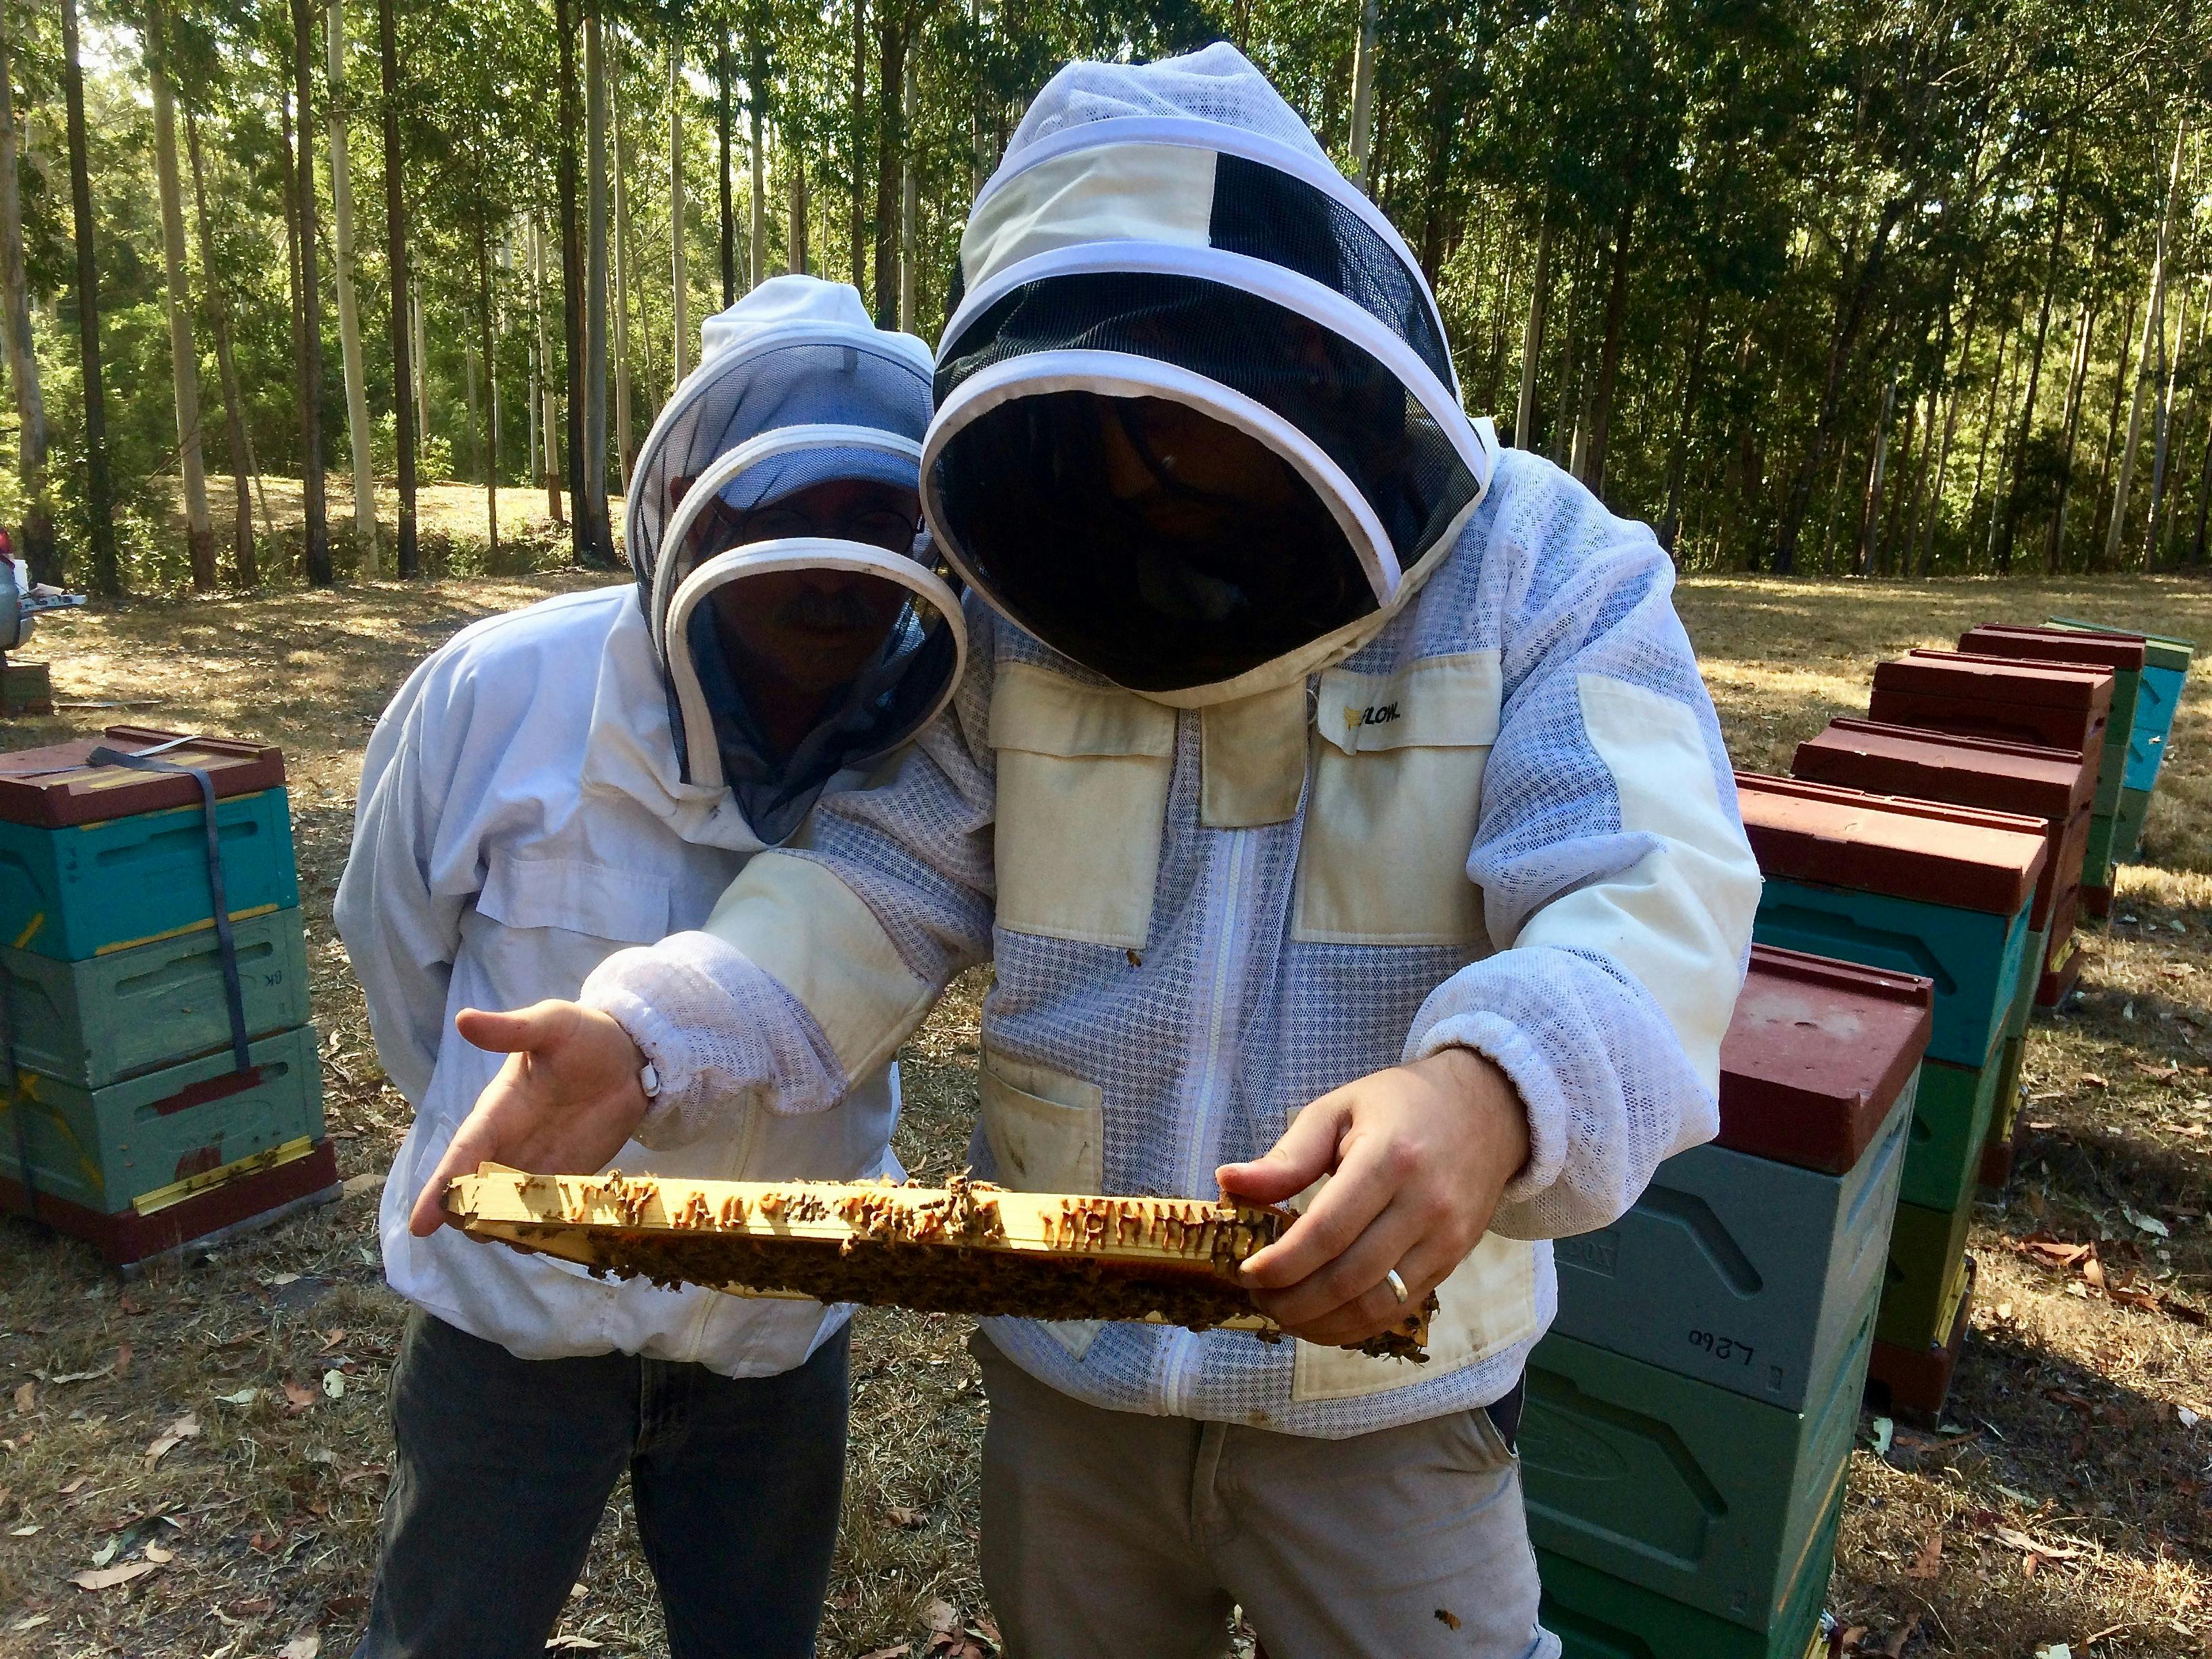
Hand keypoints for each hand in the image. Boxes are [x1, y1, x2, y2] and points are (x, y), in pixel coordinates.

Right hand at [408, 1001, 654, 1236]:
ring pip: (507, 1212)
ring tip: (518, 1240)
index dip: (439, 1190)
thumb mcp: (550, 1024)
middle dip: (471, 1217)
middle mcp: (510, 1147)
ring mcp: (539, 1167)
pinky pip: (547, 1215)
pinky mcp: (570, 1179)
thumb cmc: (584, 1034)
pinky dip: (540, 1233)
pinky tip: (545, 1244)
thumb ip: (512, 1029)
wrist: (632, 1053)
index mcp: (496, 1113)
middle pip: (475, 1195)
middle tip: (488, 1228)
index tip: (420, 1225)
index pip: (461, 1155)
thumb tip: (464, 1019)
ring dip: (506, 1230)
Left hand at [1218, 1048, 1529, 1347]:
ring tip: (1282, 1313)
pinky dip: (1354, 1326)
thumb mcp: (1338, 1110)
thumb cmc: (1400, 1105)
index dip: (1282, 1263)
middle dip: (1293, 1300)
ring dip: (1320, 1323)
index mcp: (1391, 1158)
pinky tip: (1321, 1319)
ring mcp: (1446, 1240)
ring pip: (1375, 1306)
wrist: (1488, 1111)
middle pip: (1349, 1278)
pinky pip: (1398, 1310)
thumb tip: (1228, 1181)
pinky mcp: (1454, 1262)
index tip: (1246, 1273)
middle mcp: (1425, 1206)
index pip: (1328, 1231)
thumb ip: (1287, 1156)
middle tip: (1256, 1297)